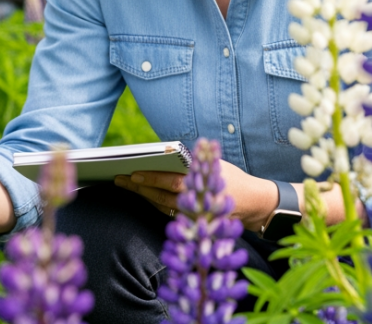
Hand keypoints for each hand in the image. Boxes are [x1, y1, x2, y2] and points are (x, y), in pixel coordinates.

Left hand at [115, 163, 278, 229]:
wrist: (252, 205)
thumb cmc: (232, 179)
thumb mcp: (218, 164)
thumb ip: (197, 156)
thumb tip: (174, 146)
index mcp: (202, 187)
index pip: (171, 183)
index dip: (151, 179)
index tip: (133, 173)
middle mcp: (196, 205)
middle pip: (160, 197)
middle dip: (139, 188)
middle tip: (119, 178)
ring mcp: (193, 217)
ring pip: (160, 206)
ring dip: (141, 195)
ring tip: (125, 183)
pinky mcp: (191, 224)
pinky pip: (166, 212)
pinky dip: (152, 202)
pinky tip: (141, 193)